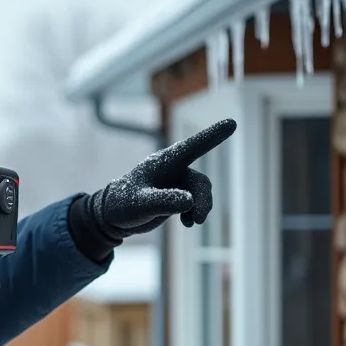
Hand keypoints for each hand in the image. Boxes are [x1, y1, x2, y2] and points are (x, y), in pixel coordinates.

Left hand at [87, 118, 236, 237]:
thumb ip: (163, 201)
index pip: (192, 147)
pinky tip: (187, 222)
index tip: (232, 123)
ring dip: (200, 208)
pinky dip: (195, 212)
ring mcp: (177, 181)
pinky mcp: (178, 194)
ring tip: (192, 223)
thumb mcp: (140, 204)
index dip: (212, 135)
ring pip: (201, 193)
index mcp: (164, 162)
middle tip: (198, 219)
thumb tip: (189, 201)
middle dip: (203, 200)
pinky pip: (196, 201)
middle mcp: (173, 169)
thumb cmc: (123, 204)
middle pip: (200, 181)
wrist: (114, 215)